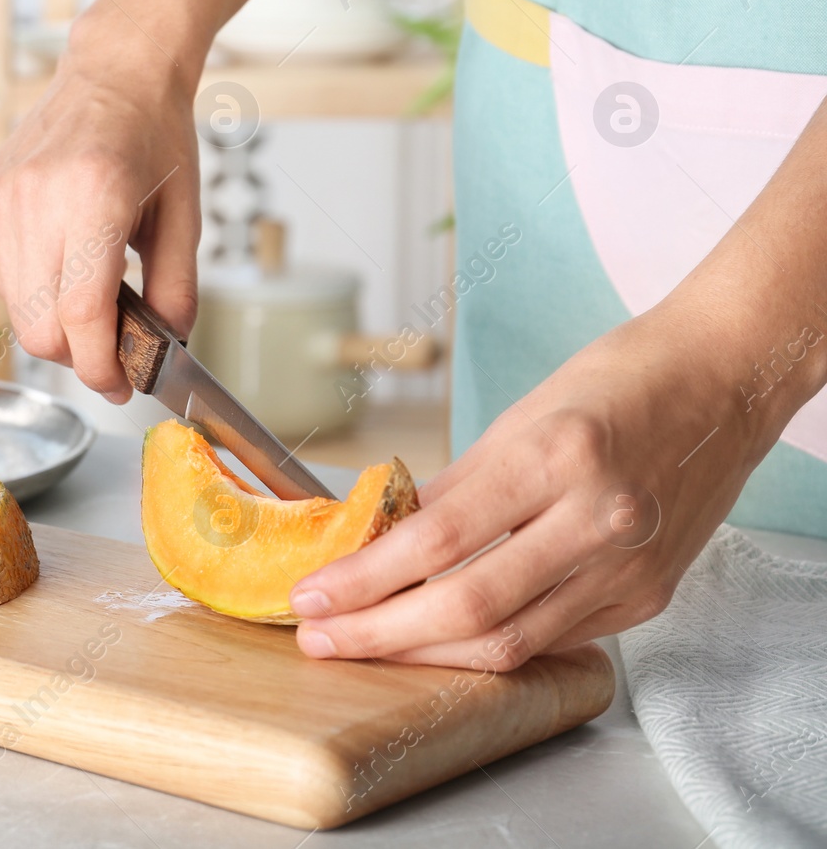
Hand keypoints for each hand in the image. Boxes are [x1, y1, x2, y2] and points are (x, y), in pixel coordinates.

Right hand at [0, 19, 200, 402]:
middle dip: (81, 354)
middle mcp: (33, 198)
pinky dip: (33, 289)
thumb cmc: (154, 138)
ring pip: (18, 313)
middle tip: (115, 343)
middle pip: (42, 329)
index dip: (102, 367)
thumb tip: (164, 352)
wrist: (112, 74)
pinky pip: (1, 281)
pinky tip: (60, 254)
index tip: (122, 385)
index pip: (82, 315)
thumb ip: (178, 291)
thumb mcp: (185, 217)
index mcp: (93, 195)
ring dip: (56, 320)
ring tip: (92, 280)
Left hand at [288, 300, 789, 669]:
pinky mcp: (647, 598)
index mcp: (556, 458)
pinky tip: (440, 640)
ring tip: (366, 644)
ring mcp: (629, 568)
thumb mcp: (517, 417)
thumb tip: (383, 540)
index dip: (365, 579)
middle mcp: (598, 520)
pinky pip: (551, 639)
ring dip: (425, 654)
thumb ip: (453, 488)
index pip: (437, 540)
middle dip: (380, 633)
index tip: (313, 594)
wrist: (722, 382)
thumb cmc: (616, 382)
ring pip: (509, 642)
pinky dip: (489, 645)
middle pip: (468, 607)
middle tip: (321, 635)